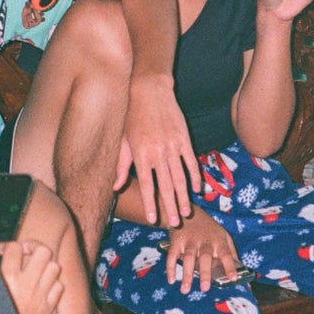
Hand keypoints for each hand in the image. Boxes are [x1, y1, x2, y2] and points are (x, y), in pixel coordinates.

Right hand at [0, 239, 61, 313]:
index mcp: (7, 278)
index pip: (15, 247)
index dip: (8, 245)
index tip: (2, 251)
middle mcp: (27, 284)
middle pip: (43, 251)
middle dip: (34, 248)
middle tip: (25, 253)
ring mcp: (40, 296)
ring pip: (55, 266)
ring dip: (45, 266)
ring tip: (34, 270)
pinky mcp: (48, 308)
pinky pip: (59, 286)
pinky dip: (52, 284)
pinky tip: (41, 287)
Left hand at [124, 74, 197, 227]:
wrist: (149, 91)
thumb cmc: (132, 116)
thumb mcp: (123, 140)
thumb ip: (121, 165)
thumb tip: (116, 186)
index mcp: (141, 154)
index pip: (147, 185)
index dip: (150, 203)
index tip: (152, 218)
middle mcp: (158, 152)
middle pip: (166, 185)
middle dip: (170, 206)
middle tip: (175, 222)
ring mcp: (173, 146)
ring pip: (180, 176)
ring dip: (184, 196)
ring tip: (186, 211)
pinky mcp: (184, 138)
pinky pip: (191, 161)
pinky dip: (195, 176)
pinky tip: (197, 188)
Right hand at [165, 209, 239, 293]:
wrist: (187, 211)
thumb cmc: (209, 229)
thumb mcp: (223, 235)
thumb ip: (231, 251)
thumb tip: (239, 269)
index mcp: (218, 241)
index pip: (226, 254)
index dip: (230, 266)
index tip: (233, 278)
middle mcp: (204, 241)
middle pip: (205, 257)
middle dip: (205, 272)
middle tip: (205, 288)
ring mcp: (189, 241)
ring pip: (188, 258)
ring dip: (186, 274)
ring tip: (185, 290)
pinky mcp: (176, 241)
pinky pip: (172, 255)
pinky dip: (170, 267)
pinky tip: (171, 280)